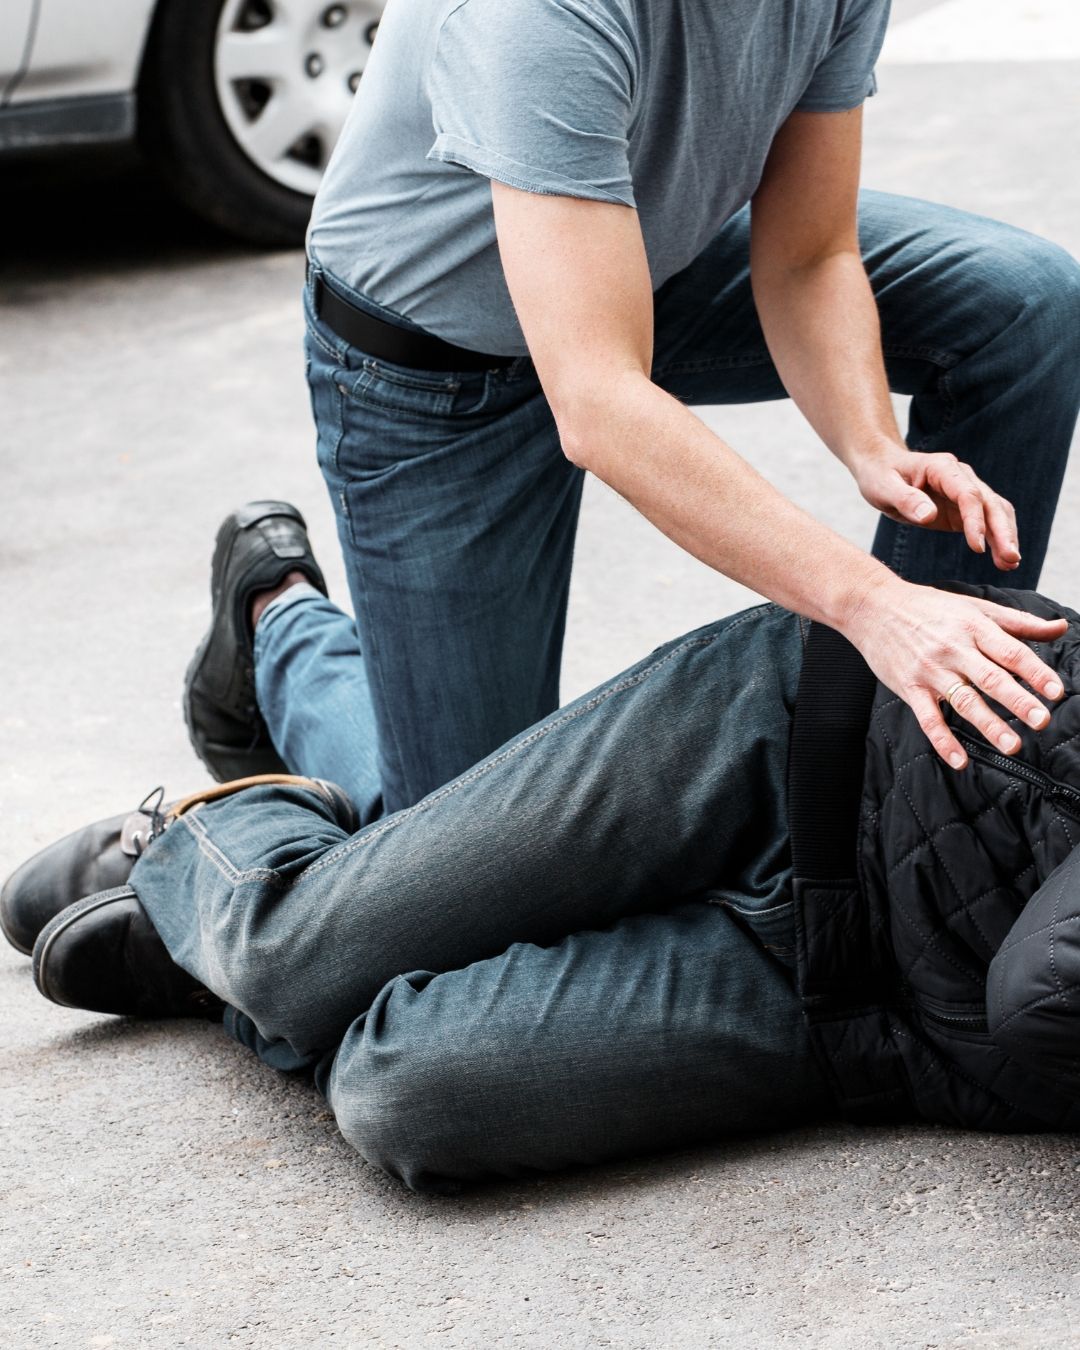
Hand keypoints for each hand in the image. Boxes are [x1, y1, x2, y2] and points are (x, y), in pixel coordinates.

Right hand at [844, 577, 1066, 768]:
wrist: (873, 606)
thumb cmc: (927, 606)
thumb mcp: (974, 607)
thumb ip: (1018, 622)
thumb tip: (1060, 627)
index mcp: (973, 627)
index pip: (1010, 652)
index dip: (1035, 672)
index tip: (1056, 691)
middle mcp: (953, 649)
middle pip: (990, 678)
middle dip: (1017, 701)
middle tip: (1040, 720)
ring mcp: (930, 670)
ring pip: (963, 701)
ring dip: (988, 724)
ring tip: (1011, 745)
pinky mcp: (909, 687)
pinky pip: (928, 718)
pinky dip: (943, 741)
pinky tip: (959, 760)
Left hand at [851, 442, 1020, 570]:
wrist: (882, 468)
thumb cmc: (881, 475)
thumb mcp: (884, 488)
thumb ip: (906, 500)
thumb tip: (929, 515)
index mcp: (942, 468)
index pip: (967, 494)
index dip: (975, 521)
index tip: (977, 548)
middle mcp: (961, 476)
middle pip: (990, 503)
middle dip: (1003, 531)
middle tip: (1011, 558)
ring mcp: (965, 491)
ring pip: (996, 512)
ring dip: (1006, 537)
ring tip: (1011, 564)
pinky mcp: (963, 507)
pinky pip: (987, 522)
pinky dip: (997, 539)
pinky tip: (1004, 560)